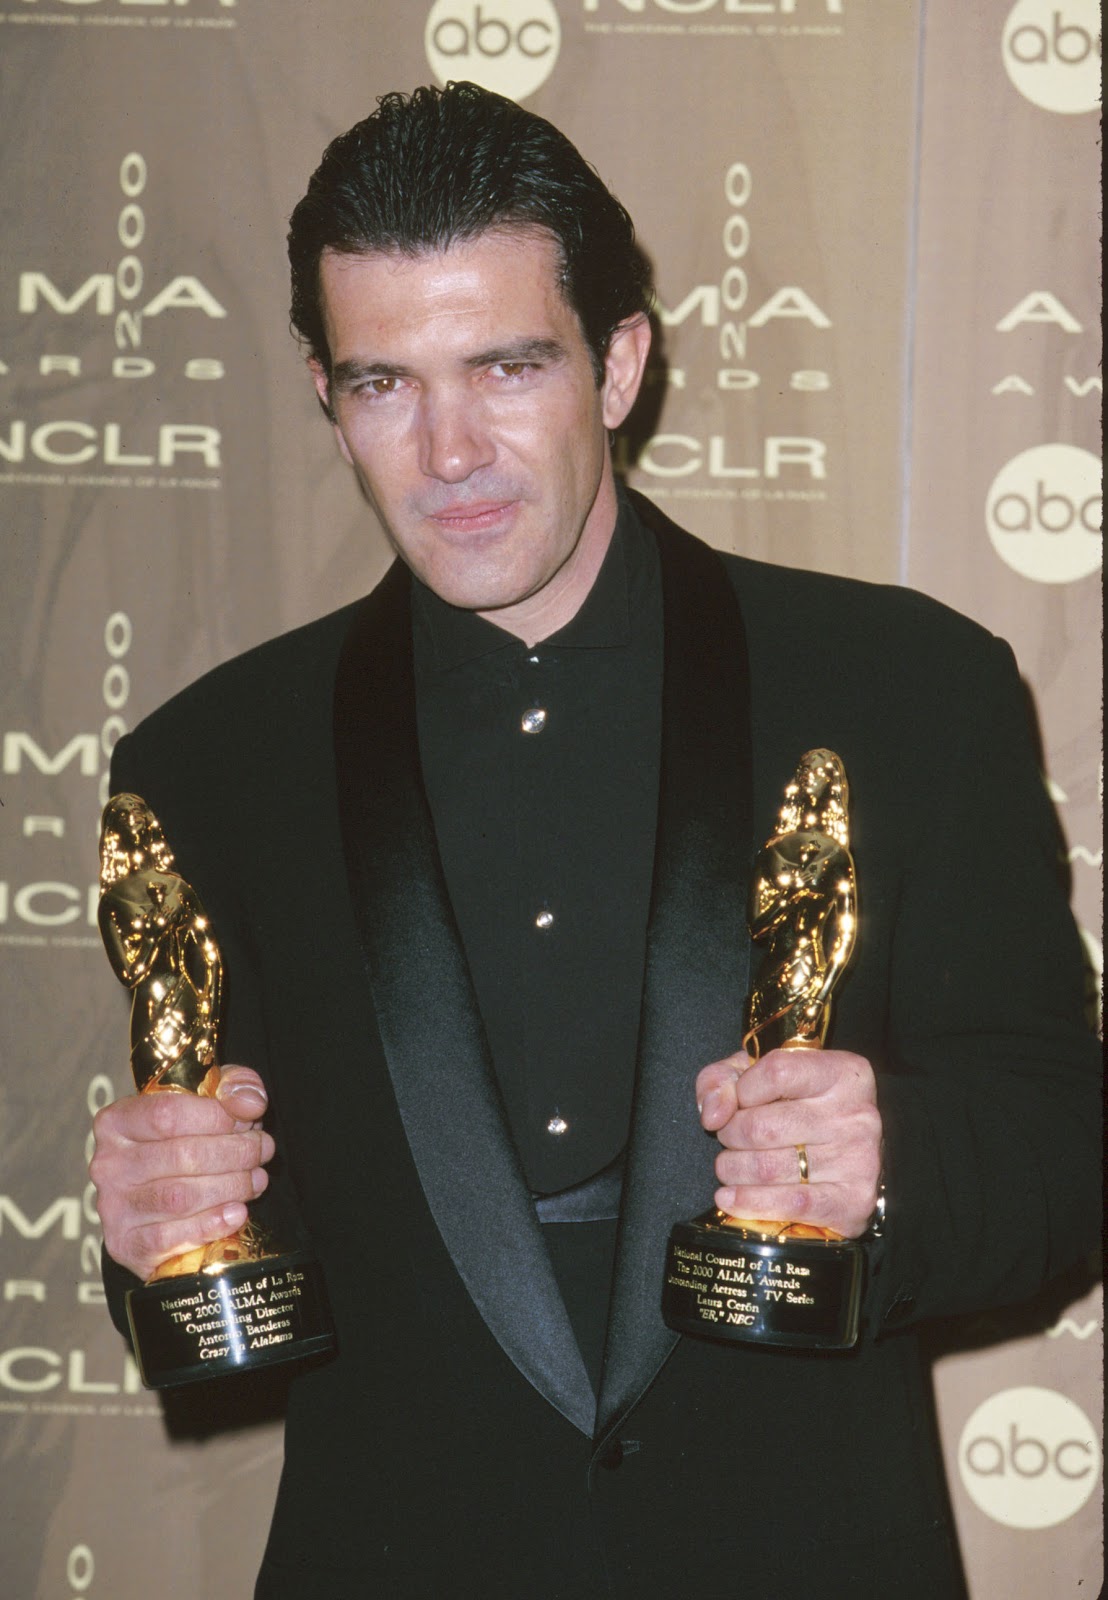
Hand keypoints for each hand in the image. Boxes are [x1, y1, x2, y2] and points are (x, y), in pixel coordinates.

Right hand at [89, 1064, 274, 1281]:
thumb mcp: (208, 1101)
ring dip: (232, 1187)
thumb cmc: (186, 1143)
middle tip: (263, 1151)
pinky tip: (237, 1212)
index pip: (168, 1113)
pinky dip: (211, 1225)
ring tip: (256, 1179)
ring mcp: (113, 1208)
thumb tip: (250, 1102)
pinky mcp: (126, 1246)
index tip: (249, 1121)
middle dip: (236, 1152)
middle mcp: (107, 1164)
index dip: (218, 1117)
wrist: (162, 1207)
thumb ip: (233, 1086)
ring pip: (181, 1197)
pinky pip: (170, 1238)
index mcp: (117, 1121)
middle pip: (182, 1156)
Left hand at [697, 1048, 882, 1238]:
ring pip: (768, 1168)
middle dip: (730, 1136)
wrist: (856, 1159)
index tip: (736, 1104)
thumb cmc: (800, 1109)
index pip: (777, 1073)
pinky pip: (789, 1204)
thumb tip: (713, 1114)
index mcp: (842, 1074)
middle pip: (764, 1127)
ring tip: (729, 1167)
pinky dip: (749, 1202)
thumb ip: (723, 1079)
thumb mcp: (760, 1077)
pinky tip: (729, 1198)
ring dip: (733, 1170)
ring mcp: (858, 1160)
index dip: (742, 1091)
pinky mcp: (854, 1201)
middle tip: (729, 1139)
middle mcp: (857, 1114)